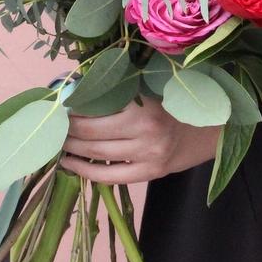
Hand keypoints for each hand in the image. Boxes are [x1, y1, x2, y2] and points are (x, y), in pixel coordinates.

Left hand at [59, 96, 221, 183]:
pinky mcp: (149, 173)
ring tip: (57, 142)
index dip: (74, 106)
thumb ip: (121, 88)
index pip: (98, 105)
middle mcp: (146, 130)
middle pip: (93, 132)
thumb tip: (78, 84)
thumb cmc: (175, 104)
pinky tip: (70, 163)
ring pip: (98, 154)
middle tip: (52, 124)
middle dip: (68, 128)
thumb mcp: (151, 88)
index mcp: (145, 103)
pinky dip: (85, 170)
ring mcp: (148, 155)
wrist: (210, 130)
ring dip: (72, 148)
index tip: (58, 104)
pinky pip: (109, 176)